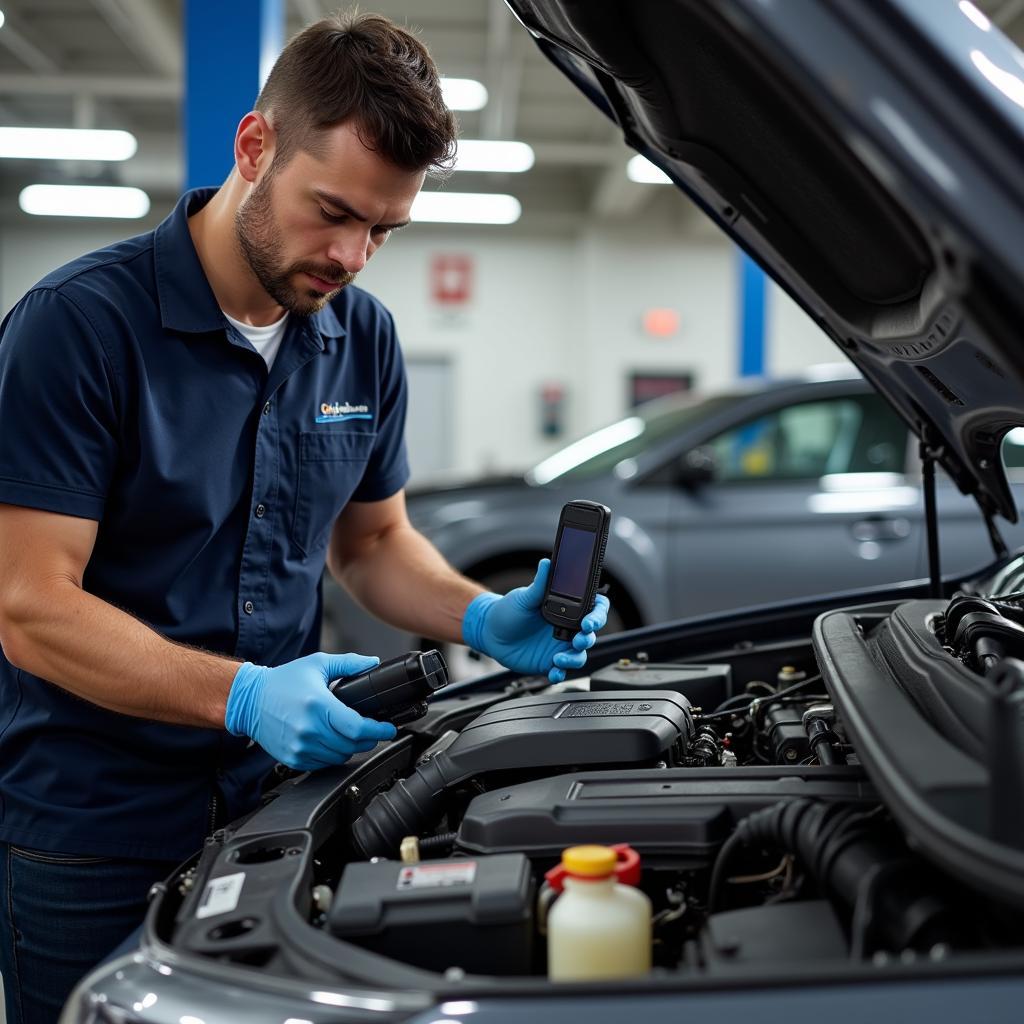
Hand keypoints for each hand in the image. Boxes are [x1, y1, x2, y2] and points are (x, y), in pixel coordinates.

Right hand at [225, 653, 396, 770]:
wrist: (250, 700)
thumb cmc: (282, 681)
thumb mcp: (317, 664)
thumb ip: (349, 664)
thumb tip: (372, 663)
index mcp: (318, 705)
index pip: (357, 728)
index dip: (378, 730)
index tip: (389, 728)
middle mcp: (309, 730)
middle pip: (352, 745)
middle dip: (368, 738)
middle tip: (374, 730)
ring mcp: (300, 747)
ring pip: (340, 756)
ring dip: (351, 747)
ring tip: (352, 734)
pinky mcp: (293, 758)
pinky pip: (323, 763)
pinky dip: (333, 754)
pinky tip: (332, 740)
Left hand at [462, 558, 610, 682]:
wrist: (490, 632)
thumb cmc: (508, 611)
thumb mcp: (524, 597)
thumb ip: (539, 584)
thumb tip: (547, 563)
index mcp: (567, 609)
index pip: (594, 609)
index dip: (598, 615)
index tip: (588, 621)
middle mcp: (567, 628)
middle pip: (590, 635)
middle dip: (588, 639)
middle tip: (578, 639)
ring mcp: (559, 646)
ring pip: (579, 655)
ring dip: (574, 658)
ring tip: (559, 658)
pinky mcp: (549, 662)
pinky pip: (561, 670)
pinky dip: (560, 673)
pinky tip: (553, 671)